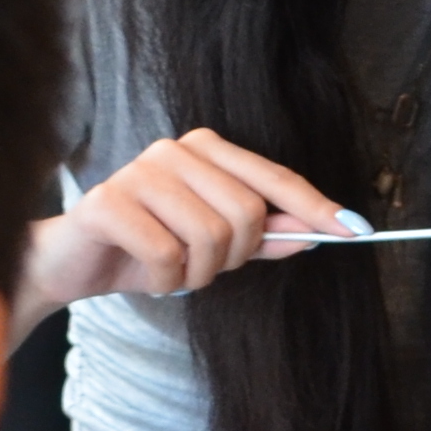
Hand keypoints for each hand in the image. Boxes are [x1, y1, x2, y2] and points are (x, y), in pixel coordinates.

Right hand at [25, 131, 354, 308]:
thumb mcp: (214, 246)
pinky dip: (165, 282)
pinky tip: (147, 275)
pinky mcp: (108, 202)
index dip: (316, 208)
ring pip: (210, 239)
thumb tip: (316, 233)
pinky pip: (168, 256)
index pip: (274, 179)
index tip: (358, 231)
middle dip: (232, 257)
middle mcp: (175, 150)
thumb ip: (264, 236)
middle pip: (247, 214)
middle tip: (201, 267)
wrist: (72, 263)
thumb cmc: (147, 248)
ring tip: (172, 271)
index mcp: (205, 149)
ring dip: (196, 275)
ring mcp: (140, 171)